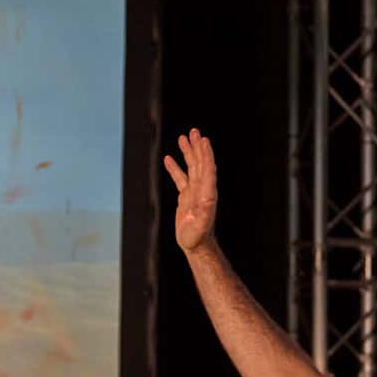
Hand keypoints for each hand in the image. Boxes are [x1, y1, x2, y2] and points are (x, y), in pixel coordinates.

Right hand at [163, 128, 218, 253]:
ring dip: (188, 152)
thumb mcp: (201, 225)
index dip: (205, 154)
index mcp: (207, 193)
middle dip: (197, 147)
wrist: (195, 245)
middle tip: (193, 132)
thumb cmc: (197, 236)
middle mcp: (202, 189)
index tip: (202, 140)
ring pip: (191, 167)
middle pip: (200, 163)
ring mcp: (194, 191)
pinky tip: (169, 158)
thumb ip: (205, 213)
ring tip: (183, 137)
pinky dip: (175, 167)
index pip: (207, 169)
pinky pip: (180, 178)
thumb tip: (208, 201)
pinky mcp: (186, 196)